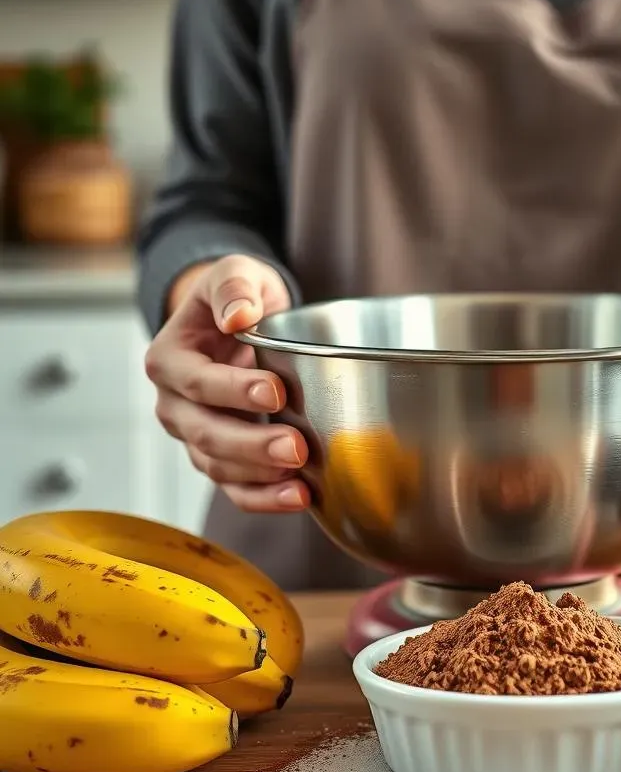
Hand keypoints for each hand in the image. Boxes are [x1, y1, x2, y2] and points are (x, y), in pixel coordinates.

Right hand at [144, 255, 310, 512]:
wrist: (242, 322)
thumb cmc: (237, 297)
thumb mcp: (235, 272)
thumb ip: (235, 285)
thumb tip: (238, 314)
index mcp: (169, 359)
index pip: (197, 382)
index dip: (234, 391)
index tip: (276, 392)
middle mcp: (175, 404)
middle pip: (206, 433)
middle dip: (251, 445)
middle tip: (295, 448)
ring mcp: (196, 435)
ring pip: (218, 467)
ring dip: (260, 478)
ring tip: (300, 482)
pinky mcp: (221, 459)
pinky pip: (236, 487)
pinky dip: (264, 498)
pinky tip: (299, 498)